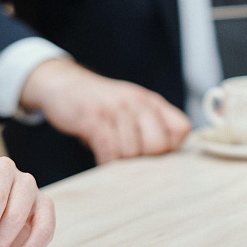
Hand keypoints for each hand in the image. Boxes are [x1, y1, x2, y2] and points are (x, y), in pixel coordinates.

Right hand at [20, 59, 192, 164]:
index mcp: (153, 102)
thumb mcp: (133, 109)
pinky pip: (109, 150)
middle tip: (130, 160)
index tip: (156, 155)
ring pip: (132, 151)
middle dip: (145, 160)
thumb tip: (168, 159)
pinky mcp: (94, 118)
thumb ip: (152, 127)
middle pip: (159, 145)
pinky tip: (102, 160)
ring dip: (121, 162)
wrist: (64, 84)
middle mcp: (139, 103)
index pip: (182, 130)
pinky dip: (106, 162)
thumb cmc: (102, 106)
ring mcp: (116, 109)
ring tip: (113, 156)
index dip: (172, 148)